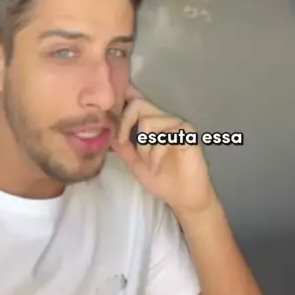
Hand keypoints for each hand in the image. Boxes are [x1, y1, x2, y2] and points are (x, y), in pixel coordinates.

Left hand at [111, 84, 216, 218]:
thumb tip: (107, 128)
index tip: (108, 114)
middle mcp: (164, 118)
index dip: (121, 97)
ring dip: (142, 147)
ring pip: (148, 121)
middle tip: (123, 144)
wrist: (183, 197)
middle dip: (125, 124)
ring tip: (148, 163)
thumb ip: (122, 145)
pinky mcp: (187, 133)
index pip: (135, 98)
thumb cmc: (160, 178)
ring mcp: (176, 124)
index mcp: (151, 121)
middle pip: (138, 104)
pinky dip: (155, 156)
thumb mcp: (134, 162)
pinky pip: (163, 137)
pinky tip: (157, 168)